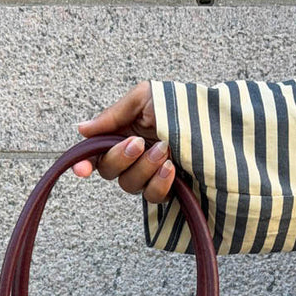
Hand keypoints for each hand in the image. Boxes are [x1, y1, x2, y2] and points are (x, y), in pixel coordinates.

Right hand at [72, 81, 175, 203]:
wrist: (214, 119)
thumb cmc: (179, 104)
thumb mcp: (143, 99)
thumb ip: (112, 116)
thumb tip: (81, 129)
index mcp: (122, 133)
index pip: (95, 152)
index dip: (84, 163)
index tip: (82, 170)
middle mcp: (132, 156)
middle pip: (108, 170)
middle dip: (121, 158)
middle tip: (139, 143)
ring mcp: (149, 174)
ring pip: (130, 185)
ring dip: (144, 168)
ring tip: (164, 150)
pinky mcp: (167, 188)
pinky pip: (153, 196)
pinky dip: (159, 184)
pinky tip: (170, 169)